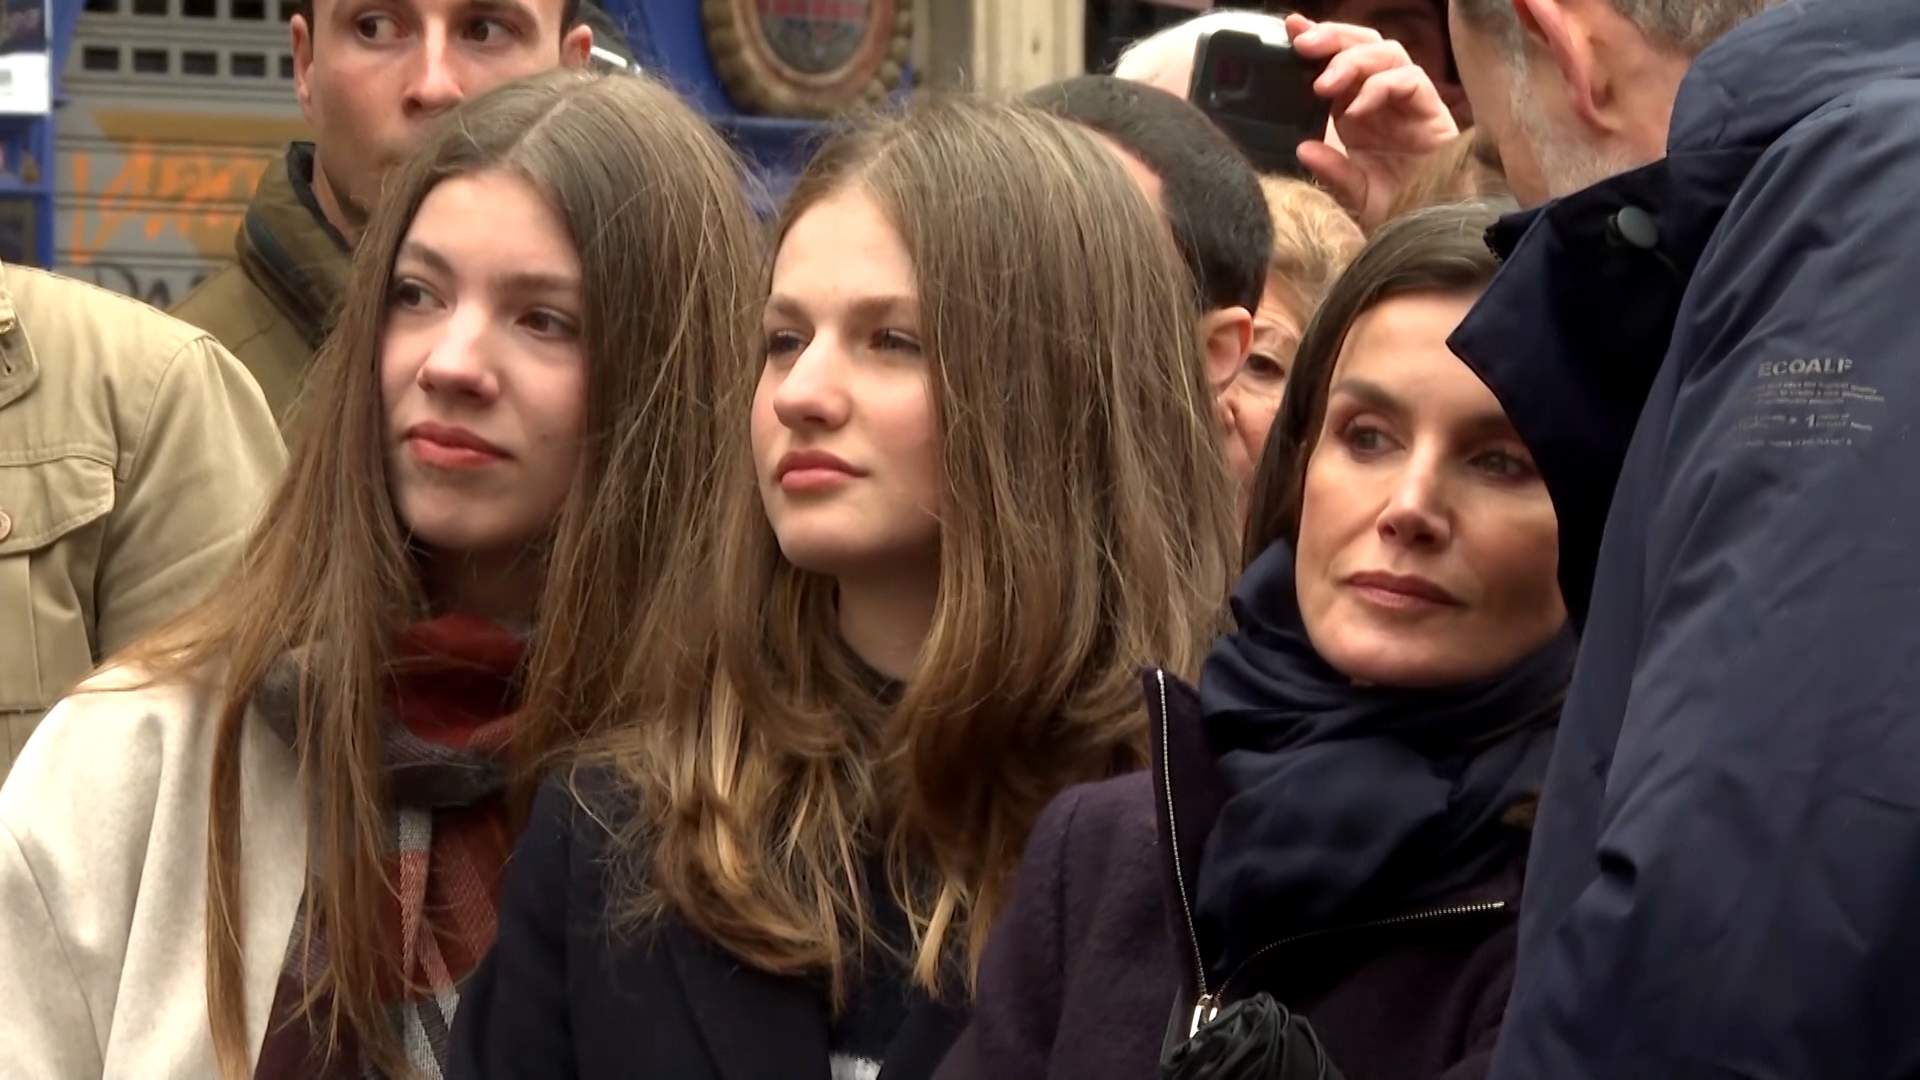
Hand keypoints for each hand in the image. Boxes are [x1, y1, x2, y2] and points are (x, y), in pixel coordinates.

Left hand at [1286, 13, 1459, 229]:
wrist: (1429, 226)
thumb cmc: (1394, 207)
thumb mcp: (1350, 192)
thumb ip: (1329, 169)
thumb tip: (1303, 149)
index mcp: (1356, 108)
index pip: (1338, 60)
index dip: (1318, 39)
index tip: (1291, 28)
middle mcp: (1382, 98)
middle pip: (1364, 43)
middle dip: (1333, 37)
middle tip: (1302, 45)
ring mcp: (1408, 101)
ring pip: (1387, 52)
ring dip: (1353, 60)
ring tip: (1325, 85)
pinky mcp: (1432, 110)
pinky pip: (1410, 79)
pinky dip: (1381, 86)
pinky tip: (1358, 108)